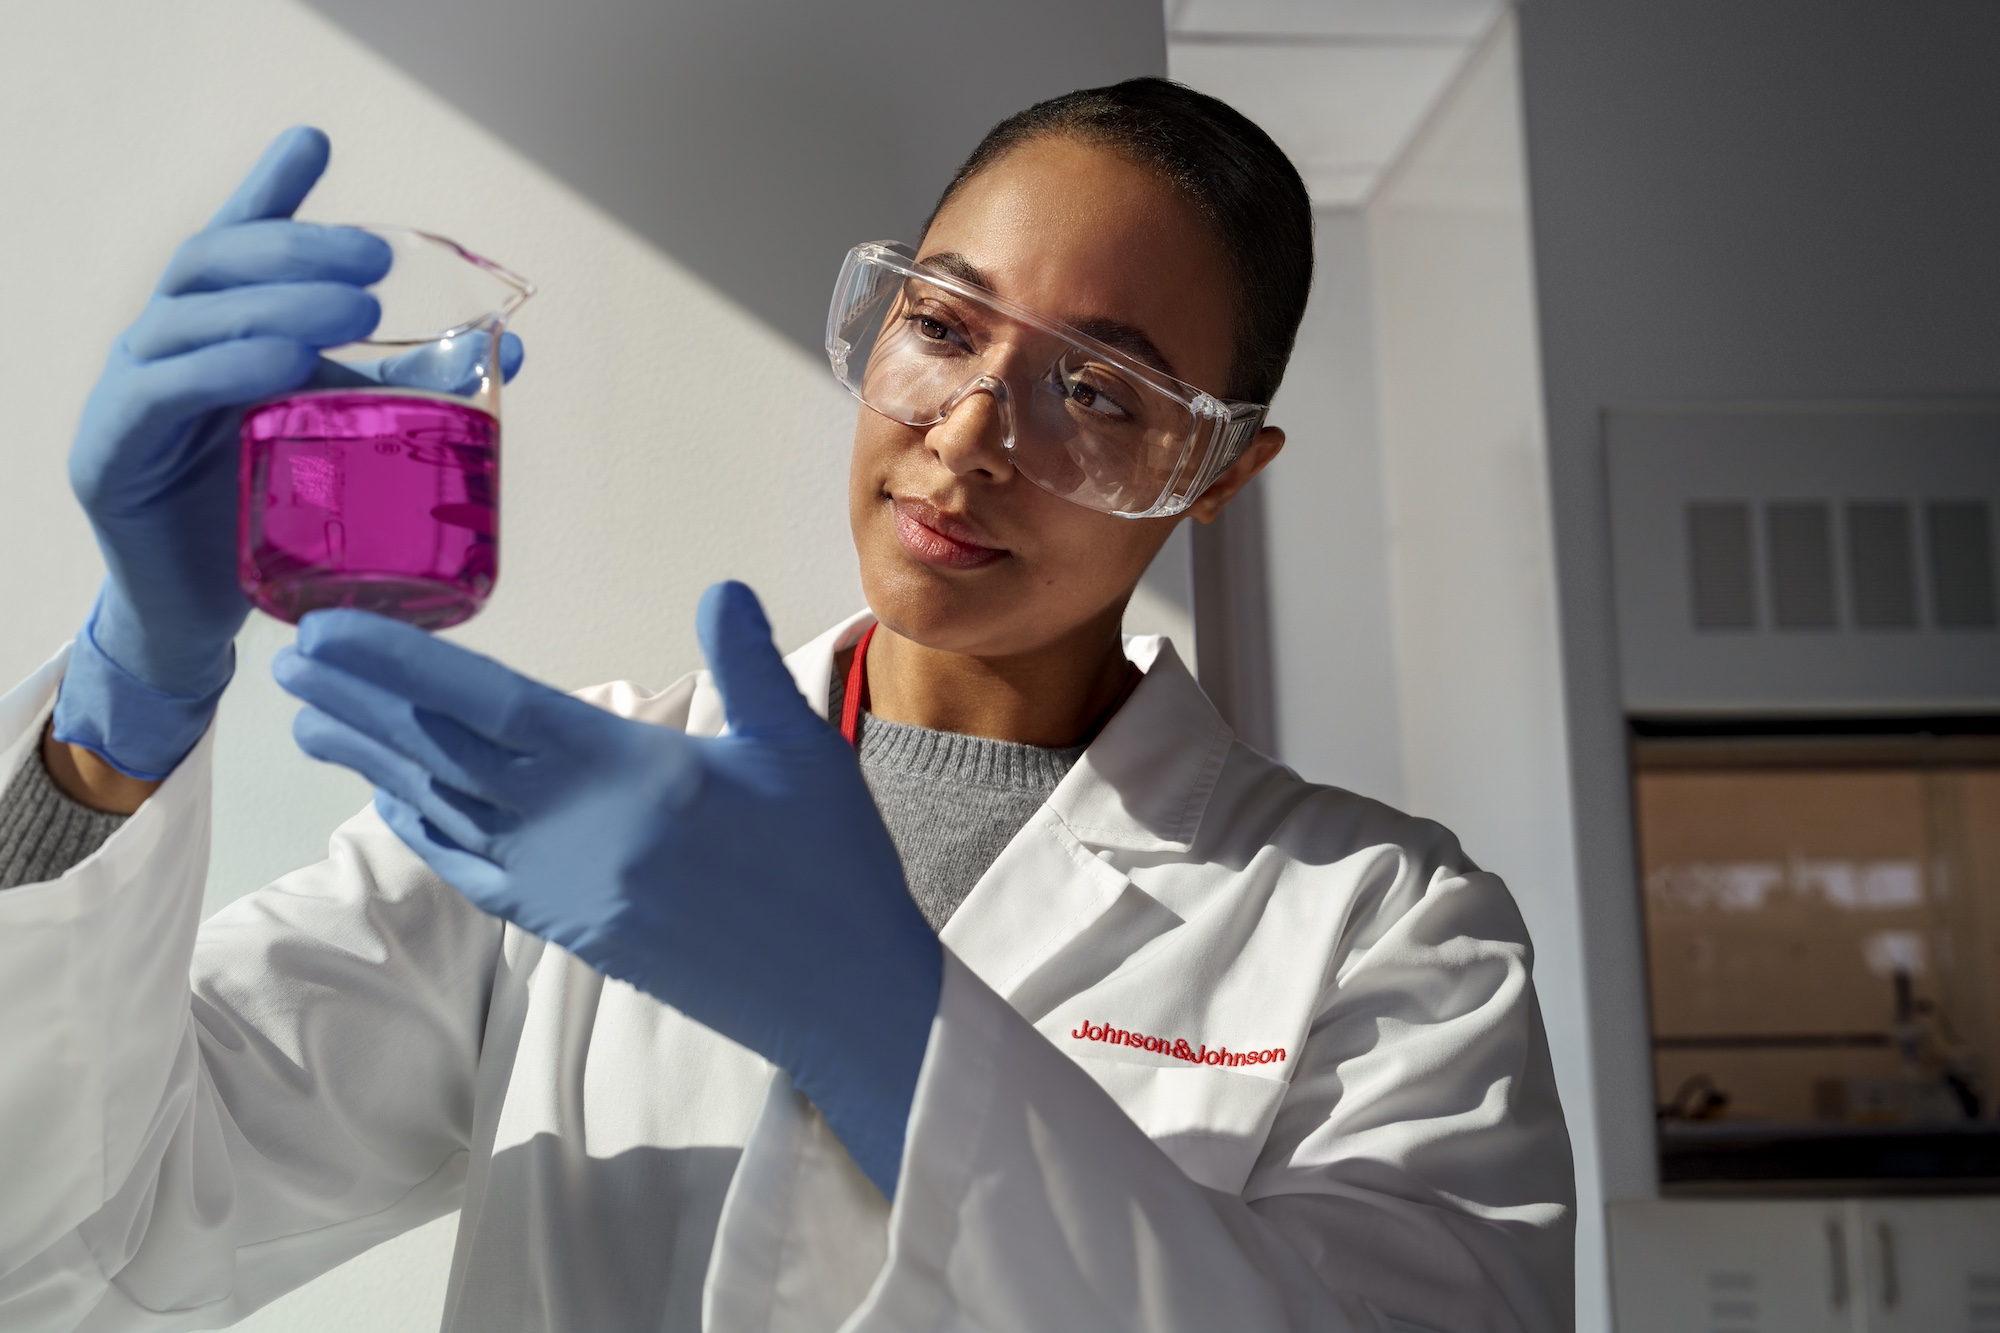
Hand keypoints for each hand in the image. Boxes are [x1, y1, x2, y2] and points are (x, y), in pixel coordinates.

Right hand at [54, 127, 524, 781]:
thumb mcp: (347, 442)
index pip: (236, 246)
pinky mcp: (108, 454)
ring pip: (187, 318)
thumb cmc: (272, 522)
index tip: (315, 139)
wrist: (202, 621)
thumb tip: (508, 354)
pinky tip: (284, 363)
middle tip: (376, 259)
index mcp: (213, 337)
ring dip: (274, 303)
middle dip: (296, 250)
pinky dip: (225, 367)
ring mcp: (127, 397)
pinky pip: (161, 390)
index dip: (271, 190)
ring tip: (354, 308)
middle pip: (213, 266)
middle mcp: (163, 351)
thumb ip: (407, 393)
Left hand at [273, 583, 942, 1197]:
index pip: (487, 705)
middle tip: (292, 664)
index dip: (399, 666)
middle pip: (442, 756)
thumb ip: (745, 664)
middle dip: (363, 706)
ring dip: (376, 763)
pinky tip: (393, 806)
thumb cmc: (827, 864)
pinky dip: (425, 833)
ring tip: (314, 724)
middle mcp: (572, 830)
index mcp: (626, 773)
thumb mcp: (799, 749)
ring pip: (445, 812)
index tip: (327, 635)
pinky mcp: (568, 929)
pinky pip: (473, 873)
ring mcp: (561, 887)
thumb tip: (716, 589)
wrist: (835, 993)